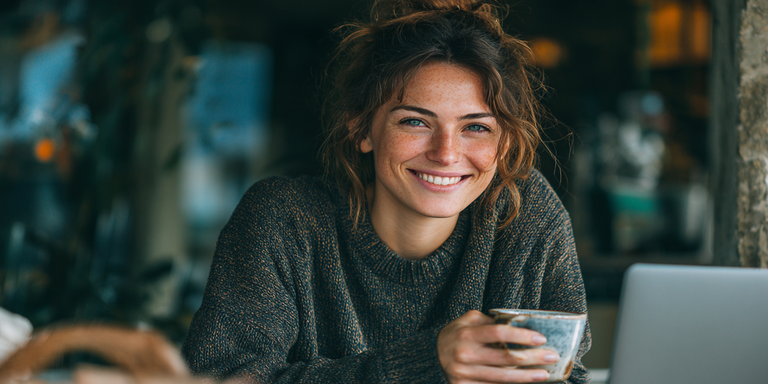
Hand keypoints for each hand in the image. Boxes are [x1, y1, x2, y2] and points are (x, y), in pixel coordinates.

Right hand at [437, 310, 558, 382]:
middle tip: (552, 356)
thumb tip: (519, 325)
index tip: (541, 338)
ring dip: (527, 377)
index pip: (499, 333)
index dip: (522, 336)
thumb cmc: (458, 333)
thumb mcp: (469, 320)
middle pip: (506, 358)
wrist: (435, 353)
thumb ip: (490, 321)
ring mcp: (463, 373)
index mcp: (467, 334)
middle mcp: (465, 354)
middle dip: (533, 358)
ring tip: (545, 374)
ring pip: (502, 378)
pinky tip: (525, 383)